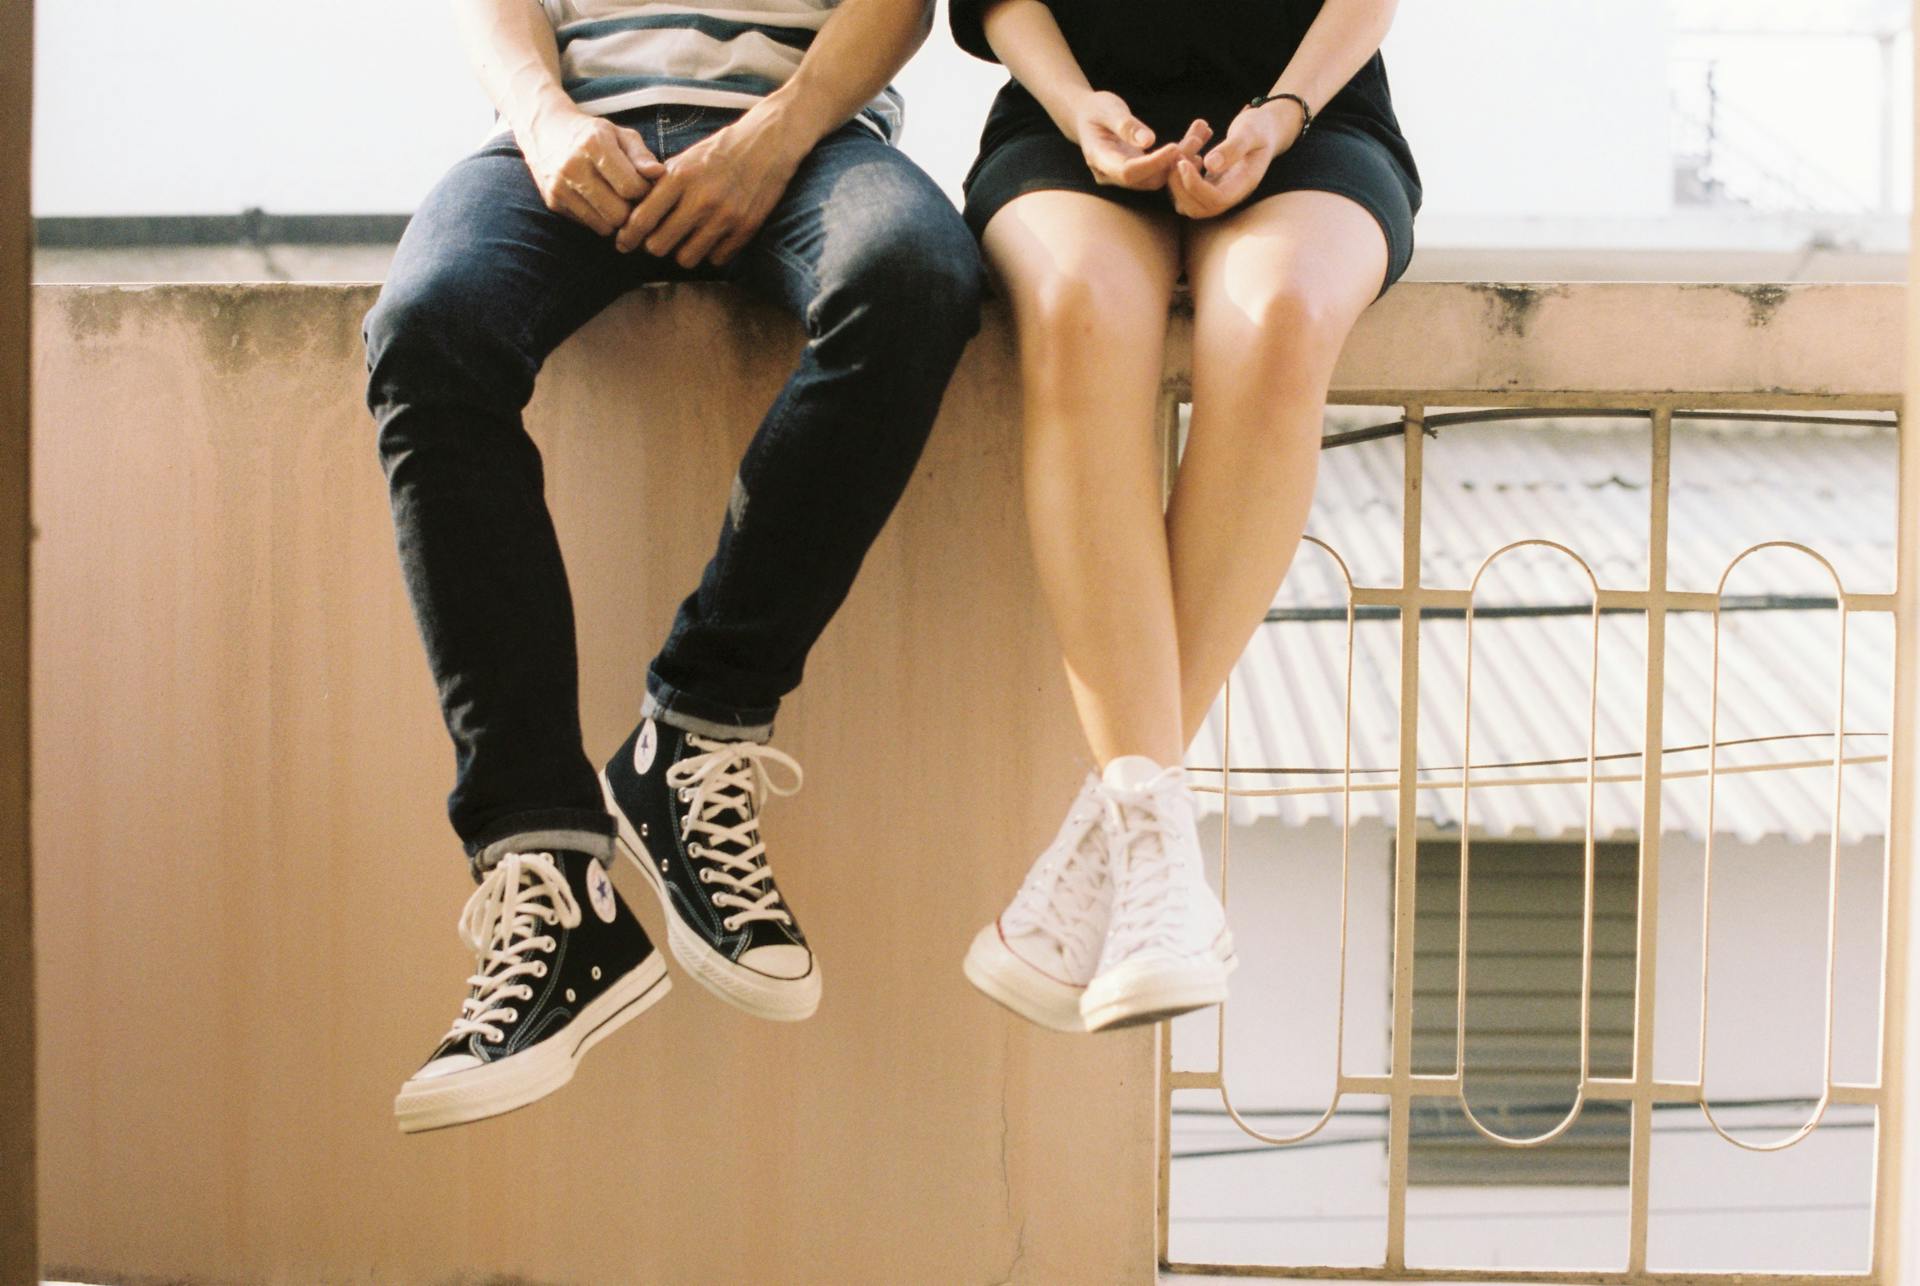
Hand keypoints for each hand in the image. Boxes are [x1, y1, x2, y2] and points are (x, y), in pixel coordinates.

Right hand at [520, 106, 664, 235]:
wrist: (545, 130)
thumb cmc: (593, 134)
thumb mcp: (620, 135)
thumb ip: (641, 156)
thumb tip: (660, 174)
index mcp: (594, 144)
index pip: (631, 188)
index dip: (645, 192)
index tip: (645, 186)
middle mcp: (573, 166)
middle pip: (618, 214)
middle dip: (632, 211)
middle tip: (634, 201)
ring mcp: (560, 186)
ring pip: (604, 226)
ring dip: (617, 220)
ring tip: (619, 202)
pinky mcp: (553, 202)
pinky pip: (588, 226)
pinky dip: (600, 220)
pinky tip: (600, 204)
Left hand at [617, 107, 810, 265]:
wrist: (767, 144)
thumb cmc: (721, 151)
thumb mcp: (685, 159)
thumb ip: (661, 185)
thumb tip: (635, 214)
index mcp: (680, 178)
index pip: (642, 219)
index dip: (628, 236)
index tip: (624, 243)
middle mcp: (701, 199)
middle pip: (659, 246)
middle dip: (654, 246)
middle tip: (658, 239)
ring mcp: (725, 217)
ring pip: (686, 258)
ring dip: (682, 252)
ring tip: (687, 239)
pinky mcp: (745, 229)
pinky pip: (716, 259)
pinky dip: (711, 253)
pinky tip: (713, 238)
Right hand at [1071, 91, 1210, 190]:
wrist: (1086, 116)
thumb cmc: (1095, 109)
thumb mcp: (1108, 109)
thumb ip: (1126, 125)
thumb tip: (1149, 141)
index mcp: (1099, 160)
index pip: (1129, 172)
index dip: (1153, 163)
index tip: (1175, 146)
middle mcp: (1111, 175)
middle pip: (1146, 179)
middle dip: (1173, 162)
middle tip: (1197, 139)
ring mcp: (1123, 176)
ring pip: (1156, 178)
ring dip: (1180, 160)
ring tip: (1201, 136)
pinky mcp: (1136, 172)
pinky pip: (1159, 171)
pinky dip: (1177, 158)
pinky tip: (1195, 141)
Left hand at [1168, 103, 1296, 218]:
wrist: (1264, 129)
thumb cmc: (1259, 127)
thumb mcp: (1249, 131)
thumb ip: (1232, 148)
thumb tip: (1210, 165)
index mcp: (1243, 185)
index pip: (1215, 200)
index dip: (1194, 185)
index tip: (1182, 161)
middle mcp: (1230, 195)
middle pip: (1196, 209)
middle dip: (1179, 186)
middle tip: (1176, 156)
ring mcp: (1218, 192)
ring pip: (1186, 203)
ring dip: (1175, 179)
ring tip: (1181, 150)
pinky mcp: (1207, 186)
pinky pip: (1184, 192)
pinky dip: (1178, 175)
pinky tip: (1187, 151)